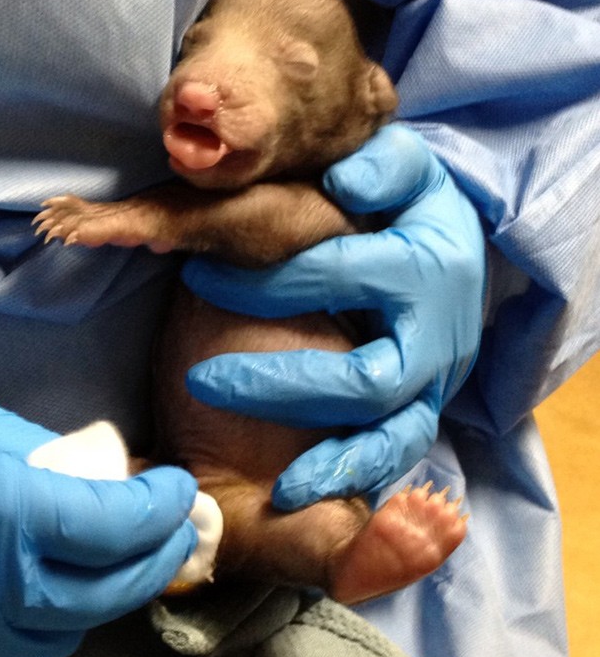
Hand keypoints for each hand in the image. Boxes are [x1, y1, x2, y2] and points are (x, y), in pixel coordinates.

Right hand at [0, 398, 197, 656]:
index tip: (178, 485)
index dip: (160, 506)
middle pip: (109, 590)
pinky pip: (37, 640)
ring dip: (122, 590)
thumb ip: (51, 456)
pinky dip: (74, 613)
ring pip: (77, 626)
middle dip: (159, 556)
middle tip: (182, 523)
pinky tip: (84, 580)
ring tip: (145, 552)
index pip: (115, 525)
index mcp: (8, 516)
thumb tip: (111, 471)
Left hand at [181, 125, 485, 508]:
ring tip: (268, 479)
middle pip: (366, 378)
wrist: (460, 256)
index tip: (196, 276)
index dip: (268, 281)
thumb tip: (342, 185)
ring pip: (388, 432)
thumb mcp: (406, 170)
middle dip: (281, 385)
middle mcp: (435, 335)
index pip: (341, 277)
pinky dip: (350, 476)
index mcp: (424, 267)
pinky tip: (296, 490)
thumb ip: (380, 166)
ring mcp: (433, 382)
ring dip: (327, 457)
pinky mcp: (426, 410)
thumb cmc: (414, 210)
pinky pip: (395, 456)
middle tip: (201, 380)